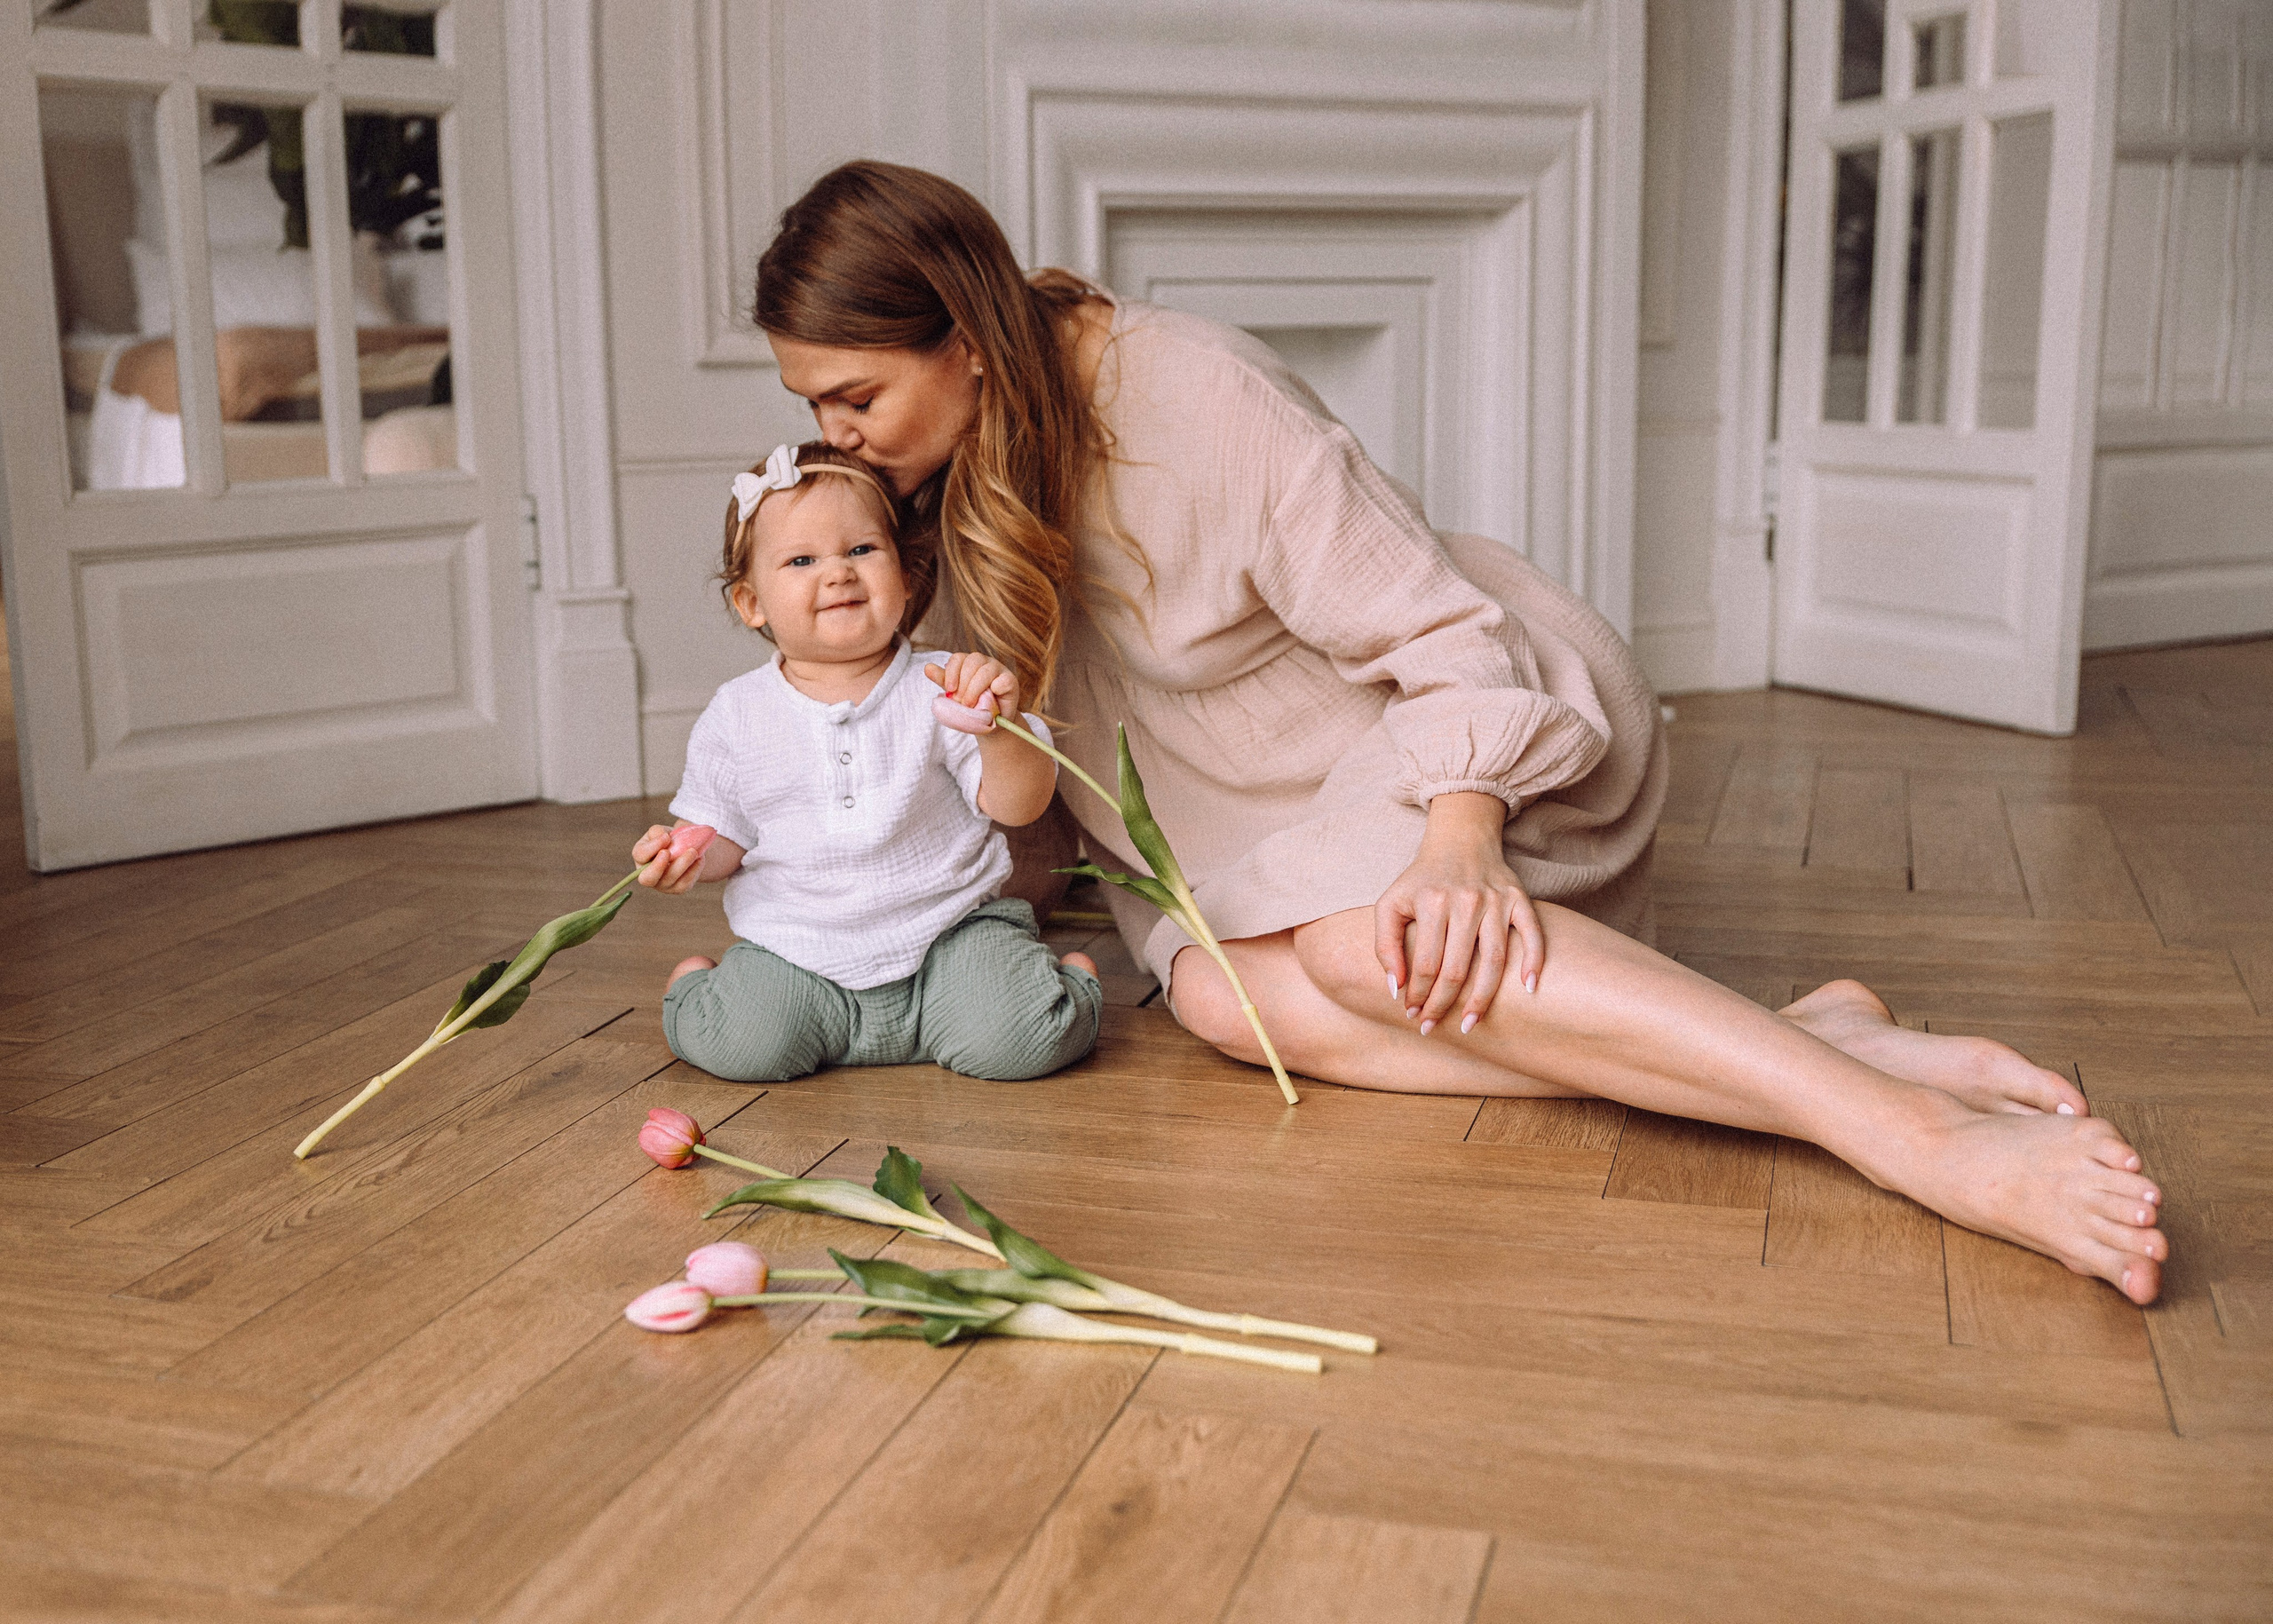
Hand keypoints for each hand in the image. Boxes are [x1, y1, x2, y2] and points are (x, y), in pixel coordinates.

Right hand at [632, 822, 715, 894]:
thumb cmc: (668, 839)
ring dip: (682, 864)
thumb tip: (664, 838)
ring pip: (670, 880)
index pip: (640, 854)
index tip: (666, 837)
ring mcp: (662, 885)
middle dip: (657, 866)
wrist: (684, 850)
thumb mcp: (661, 831)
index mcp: (641, 857)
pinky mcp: (678, 889)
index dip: (653, 846)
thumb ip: (657, 832)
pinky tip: (700, 858)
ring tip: (693, 851)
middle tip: (667, 852)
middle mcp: (647, 875)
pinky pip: (685, 882)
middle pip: (647, 879)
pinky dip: (694, 870)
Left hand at [923, 653, 1020, 727]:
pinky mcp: (1011, 681)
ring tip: (971, 704)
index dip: (952, 672)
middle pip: (972, 661)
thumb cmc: (972, 708)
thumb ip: (944, 681)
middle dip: (964, 683)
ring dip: (975, 688)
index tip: (950, 690)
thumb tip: (927, 667)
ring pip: (986, 669)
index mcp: (968, 663)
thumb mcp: (955, 695)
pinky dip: (997, 687)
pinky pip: (1004, 680)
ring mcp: (999, 670)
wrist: (990, 724)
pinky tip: (992, 695)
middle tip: (961, 702)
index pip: (958, 658)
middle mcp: (984, 663)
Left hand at [1374, 792, 1543, 1034]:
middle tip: (1432, 1027)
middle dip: (1442, 1004)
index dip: (1417, 994)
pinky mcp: (1520, 899)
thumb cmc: (1421, 880)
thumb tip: (1395, 988)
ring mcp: (1496, 901)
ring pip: (1494, 961)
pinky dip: (1534, 961)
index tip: (1411, 1014)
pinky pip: (1533, 934)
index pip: (1425, 963)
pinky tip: (1530, 989)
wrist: (1460, 840)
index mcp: (1432, 902)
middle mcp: (1466, 901)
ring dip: (1482, 998)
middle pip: (1457, 969)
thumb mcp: (1391, 903)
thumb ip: (1384, 944)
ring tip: (1469, 1024)